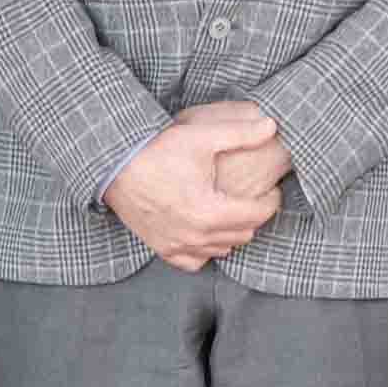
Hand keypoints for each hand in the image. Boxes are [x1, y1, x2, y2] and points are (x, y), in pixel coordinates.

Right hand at [104, 102, 283, 270]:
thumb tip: (272, 125)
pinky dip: (205, 250)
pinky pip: (194, 261)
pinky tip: (206, 231)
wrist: (115, 165)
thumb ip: (241, 133)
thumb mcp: (202, 137)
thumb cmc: (157, 150)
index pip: (257, 215)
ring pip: (222, 249)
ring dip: (232, 233)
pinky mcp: (162, 247)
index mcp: (210, 212)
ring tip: (232, 210)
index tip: (271, 188)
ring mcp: (177, 245)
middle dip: (254, 216)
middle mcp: (195, 236)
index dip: (271, 201)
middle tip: (254, 196)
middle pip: (243, 234)